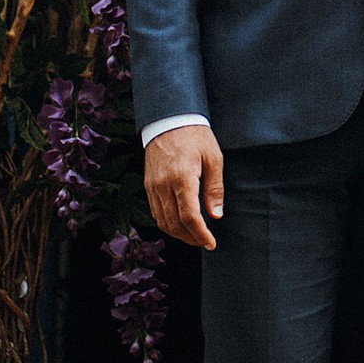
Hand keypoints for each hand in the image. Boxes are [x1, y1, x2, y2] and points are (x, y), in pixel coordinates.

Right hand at [144, 124, 224, 249]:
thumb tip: (216, 215)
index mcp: (182, 177)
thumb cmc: (195, 136)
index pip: (189, 216)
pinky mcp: (147, 185)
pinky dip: (167, 223)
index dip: (200, 234)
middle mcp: (163, 184)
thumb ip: (214, 188)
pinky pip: (155, 212)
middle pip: (175, 223)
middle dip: (191, 238)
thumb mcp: (213, 158)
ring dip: (178, 234)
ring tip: (194, 236)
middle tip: (205, 241)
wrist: (169, 119)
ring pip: (162, 221)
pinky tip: (179, 224)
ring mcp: (152, 186)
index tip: (210, 243)